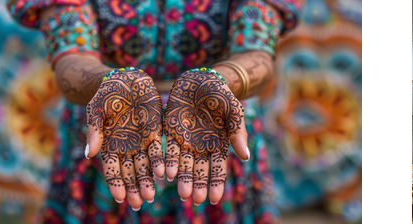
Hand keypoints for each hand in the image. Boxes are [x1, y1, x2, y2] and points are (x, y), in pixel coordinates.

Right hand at [85, 68, 162, 209]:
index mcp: (108, 146)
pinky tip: (164, 174)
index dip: (115, 184)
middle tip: (138, 203)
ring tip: (151, 196)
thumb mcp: (96, 110)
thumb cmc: (106, 95)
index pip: (111, 170)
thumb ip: (94, 131)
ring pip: (145, 167)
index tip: (120, 198)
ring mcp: (140, 142)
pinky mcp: (155, 133)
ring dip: (147, 181)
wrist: (125, 80)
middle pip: (129, 173)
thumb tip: (90, 155)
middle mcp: (125, 148)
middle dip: (133, 188)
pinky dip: (161, 163)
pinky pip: (159, 151)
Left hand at [164, 69, 249, 205]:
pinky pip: (169, 151)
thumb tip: (245, 157)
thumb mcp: (234, 111)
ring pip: (184, 165)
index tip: (214, 198)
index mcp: (220, 144)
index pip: (218, 169)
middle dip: (198, 185)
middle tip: (195, 199)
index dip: (216, 184)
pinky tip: (167, 174)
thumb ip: (238, 133)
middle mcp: (202, 147)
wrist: (201, 79)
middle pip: (200, 171)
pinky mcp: (172, 133)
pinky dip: (168, 162)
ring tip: (183, 195)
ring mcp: (186, 141)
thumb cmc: (222, 95)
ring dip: (183, 179)